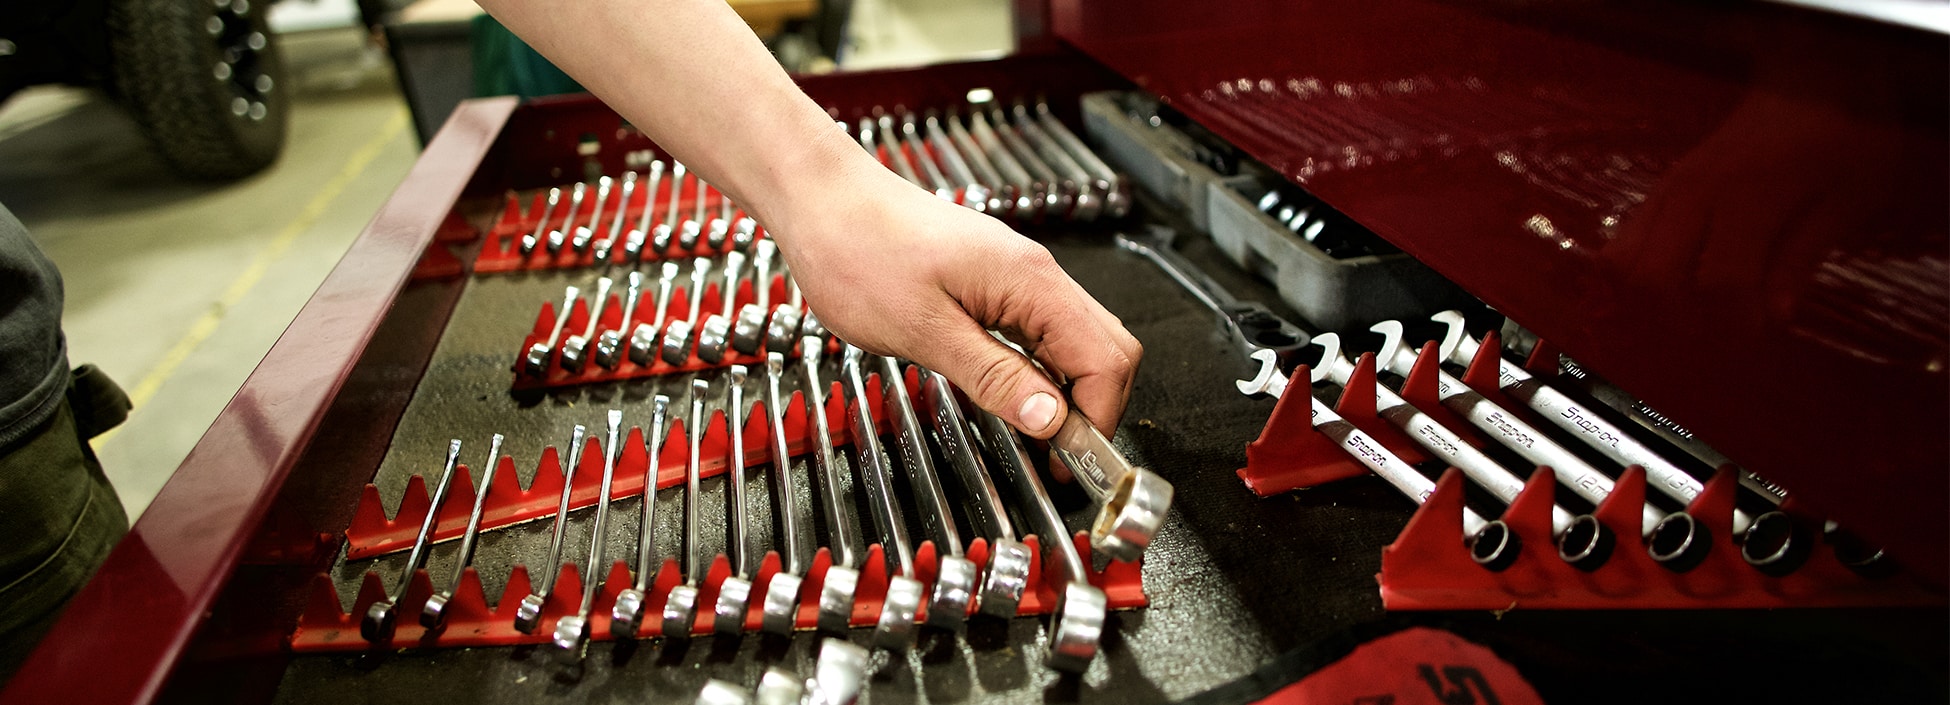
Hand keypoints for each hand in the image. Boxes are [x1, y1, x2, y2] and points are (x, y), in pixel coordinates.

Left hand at [771, 163, 1141, 441]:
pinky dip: (1041, 368)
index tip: (1071, 461)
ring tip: (1036, 432)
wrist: (823, 199)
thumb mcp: (923, 331)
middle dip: (1094, 408)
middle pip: (1107, 348)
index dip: (1097, 418)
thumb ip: (993, 376)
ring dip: (1067, 390)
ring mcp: (1018, 275)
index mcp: (1030, 282)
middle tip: (1059, 456)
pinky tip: (1013, 391)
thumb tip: (1050, 419)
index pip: (1105, 359)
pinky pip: (1043, 329)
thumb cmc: (859, 249)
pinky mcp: (996, 280)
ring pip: (1078, 340)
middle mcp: (1036, 273)